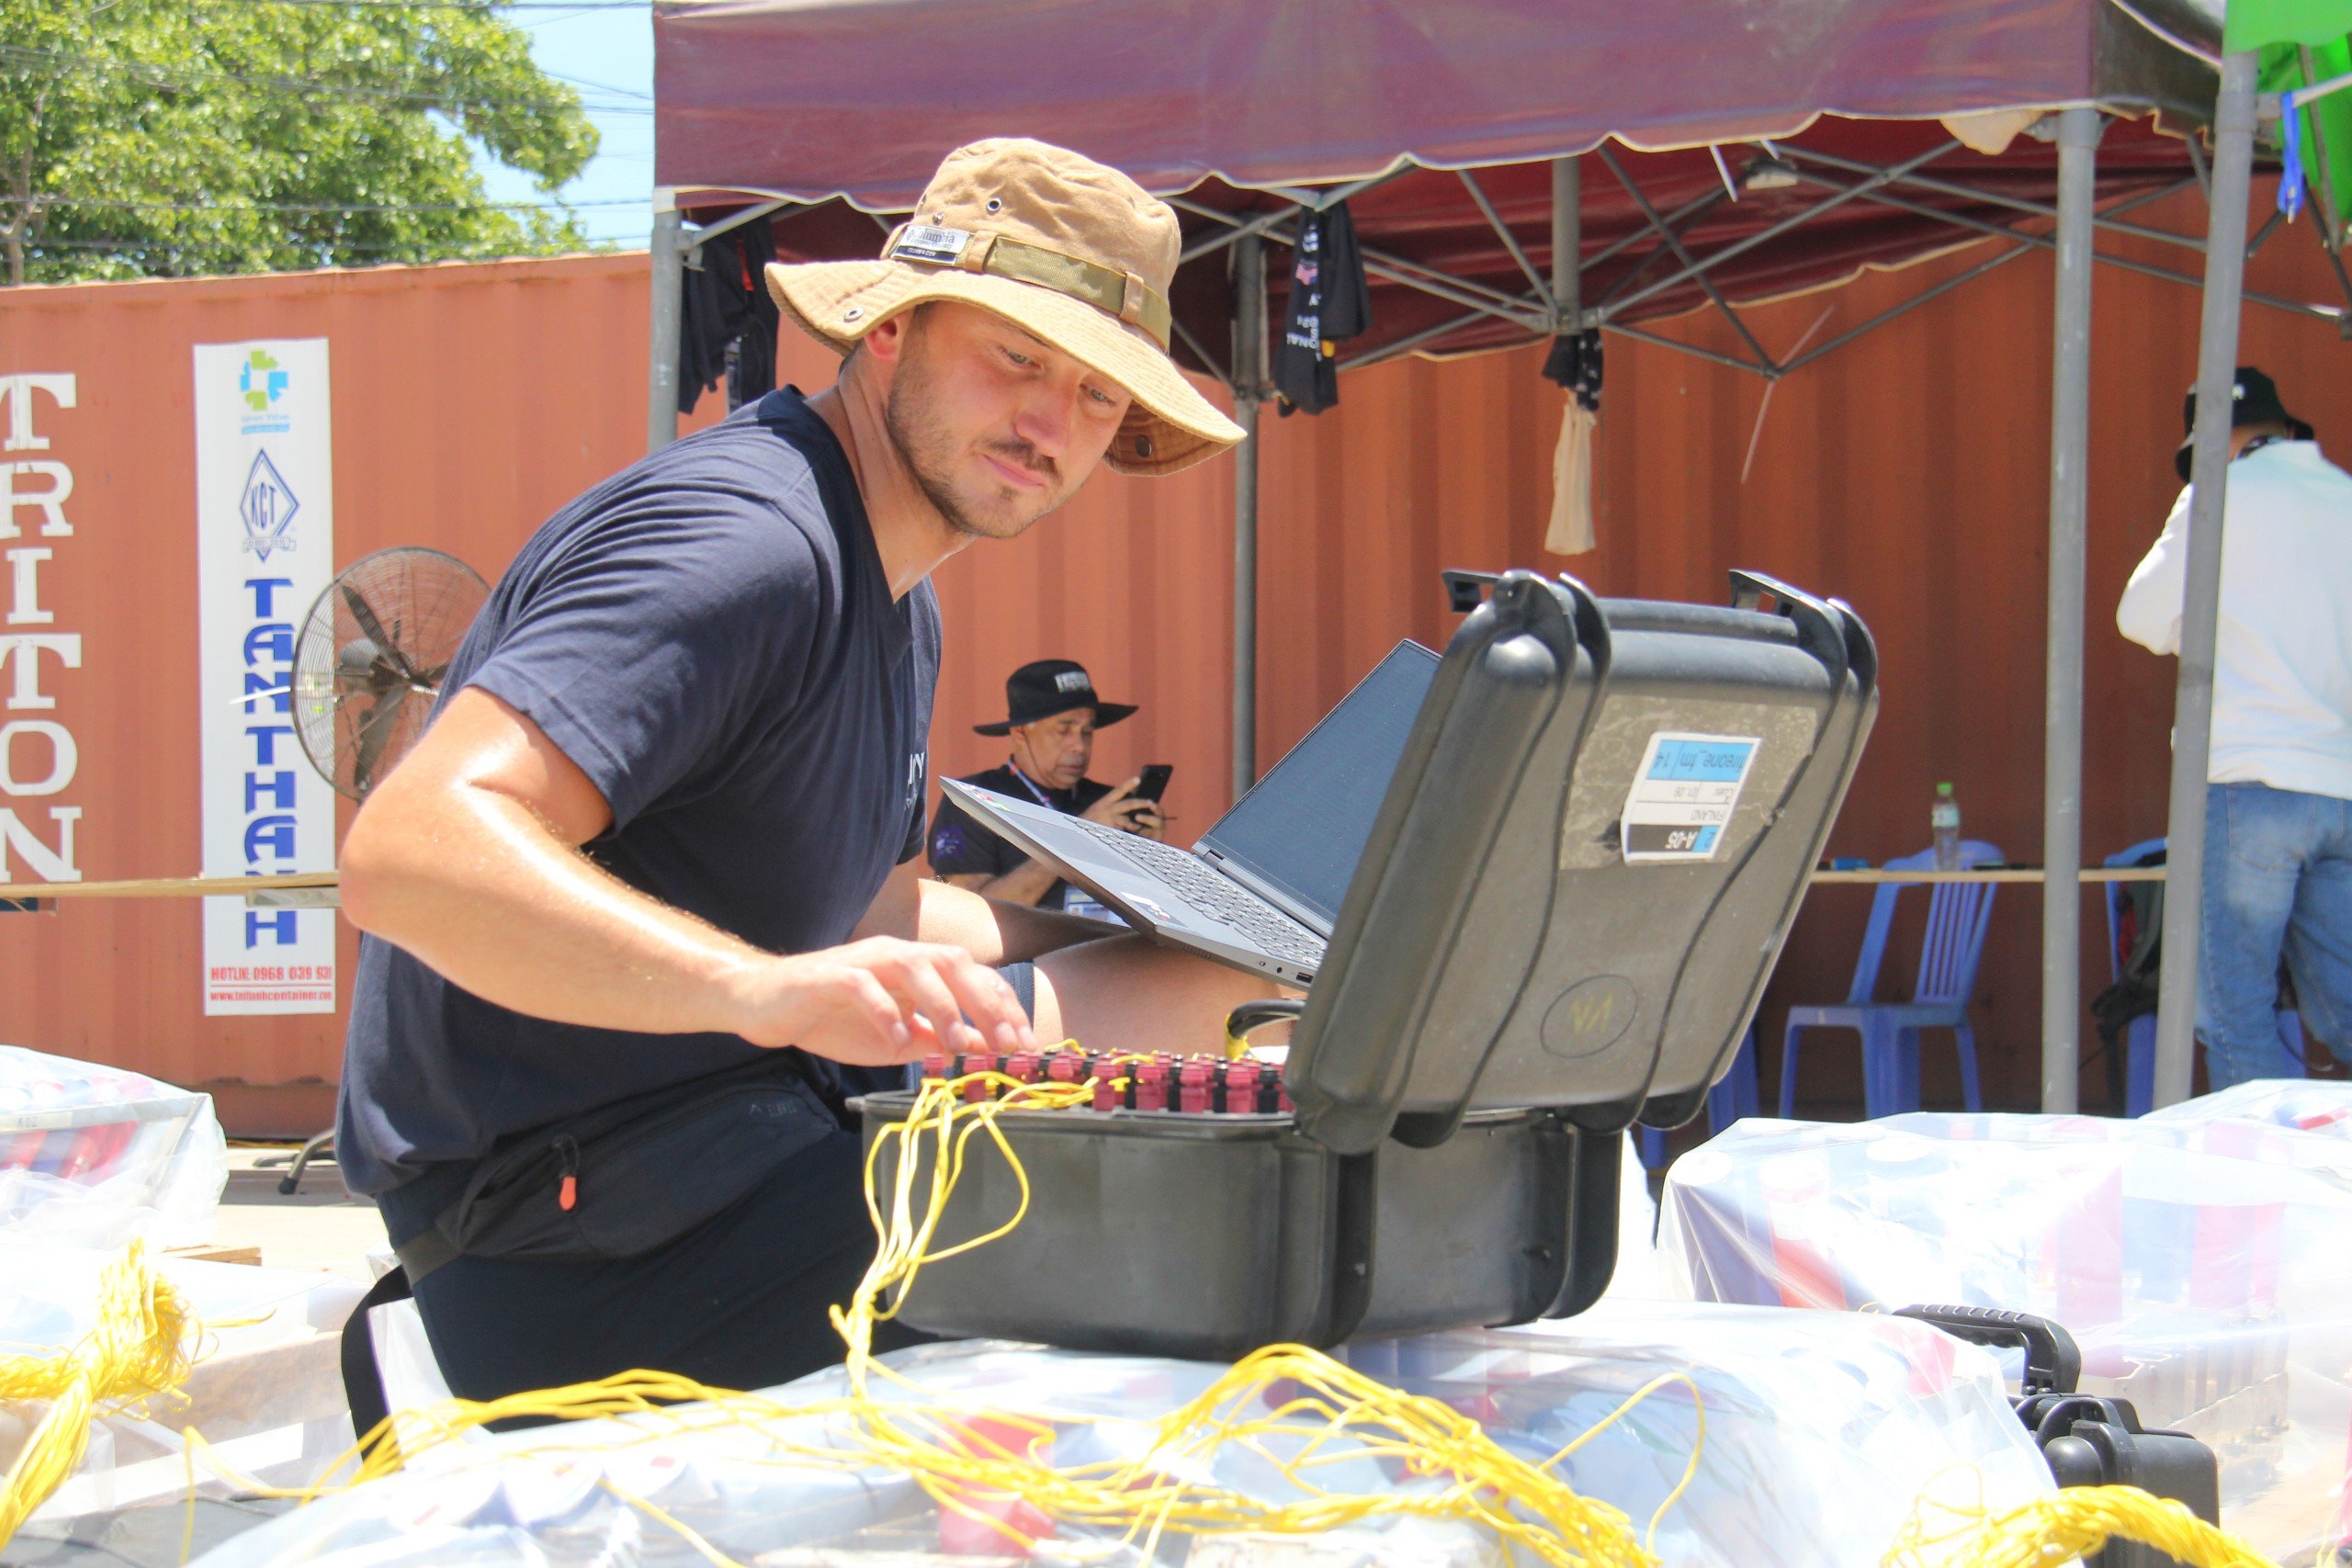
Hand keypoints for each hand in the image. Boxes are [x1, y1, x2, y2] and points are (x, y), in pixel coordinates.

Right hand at [725, 937, 1036, 1065]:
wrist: (769, 1004)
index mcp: (920, 969)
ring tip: (957, 1044)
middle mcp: (898, 956)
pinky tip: (897, 1042)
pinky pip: (865, 987)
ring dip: (943, 1005)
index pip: (975, 976)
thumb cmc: (836, 1019)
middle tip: (1004, 1045)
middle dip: (985, 1003)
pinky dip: (886, 1013)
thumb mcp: (898, 1039)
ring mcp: (865, 962)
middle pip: (955, 963)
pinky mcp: (832, 975)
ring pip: (916, 966)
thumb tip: (984, 1053)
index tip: (1024, 1046)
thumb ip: (937, 1041)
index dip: (1004, 1008)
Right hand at [1082, 778, 1163, 839]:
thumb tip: (1125, 806)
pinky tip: (1128, 837)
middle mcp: (1108, 808)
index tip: (1138, 779)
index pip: (1118, 790)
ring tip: (1139, 827)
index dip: (1129, 784)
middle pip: (1129, 804)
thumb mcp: (1097, 809)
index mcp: (1105, 801)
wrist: (1077, 833)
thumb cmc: (1088, 821)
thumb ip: (1109, 807)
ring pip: (1127, 820)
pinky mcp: (1111, 830)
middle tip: (1151, 802)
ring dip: (1134, 824)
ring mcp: (1110, 820)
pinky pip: (1122, 832)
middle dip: (1141, 803)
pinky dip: (1126, 834)